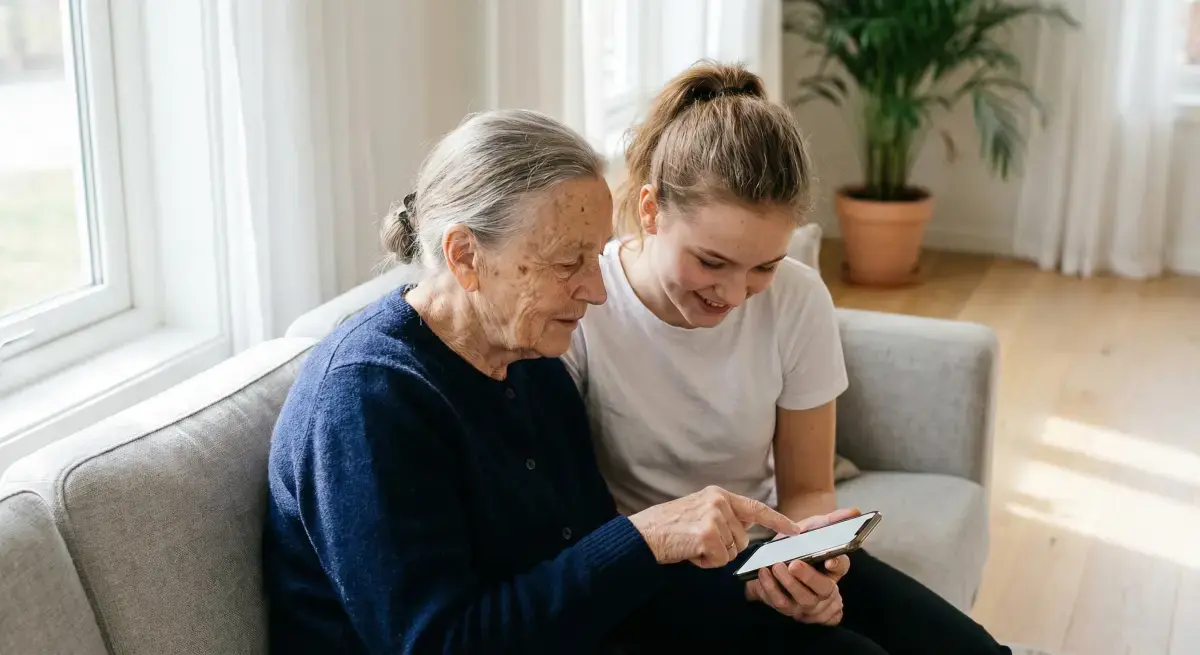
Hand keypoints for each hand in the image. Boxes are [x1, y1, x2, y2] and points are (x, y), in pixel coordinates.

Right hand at [629, 486, 801, 567]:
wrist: (642, 535)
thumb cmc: (668, 527)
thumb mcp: (698, 511)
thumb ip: (722, 517)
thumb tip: (743, 533)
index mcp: (718, 495)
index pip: (755, 508)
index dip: (777, 520)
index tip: (795, 530)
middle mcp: (719, 502)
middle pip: (742, 539)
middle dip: (724, 548)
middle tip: (697, 542)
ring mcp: (713, 518)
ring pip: (731, 552)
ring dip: (713, 556)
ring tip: (690, 545)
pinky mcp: (707, 535)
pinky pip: (720, 561)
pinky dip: (705, 563)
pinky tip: (689, 552)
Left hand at [744, 508, 858, 623]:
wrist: (777, 556)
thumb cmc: (801, 543)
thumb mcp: (815, 528)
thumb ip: (832, 520)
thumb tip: (854, 511)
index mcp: (832, 566)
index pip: (841, 567)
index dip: (837, 564)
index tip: (830, 559)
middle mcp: (822, 587)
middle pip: (823, 588)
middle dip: (808, 577)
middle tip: (794, 564)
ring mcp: (805, 599)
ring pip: (801, 597)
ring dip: (788, 583)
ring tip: (775, 566)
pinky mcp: (786, 605)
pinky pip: (779, 601)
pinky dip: (770, 588)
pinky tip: (762, 574)